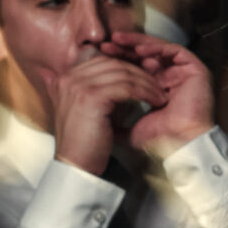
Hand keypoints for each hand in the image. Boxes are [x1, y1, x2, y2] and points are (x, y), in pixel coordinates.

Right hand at [49, 50, 163, 176]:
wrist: (76, 166)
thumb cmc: (85, 142)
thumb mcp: (88, 110)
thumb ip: (95, 91)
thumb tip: (115, 81)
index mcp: (66, 78)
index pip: (104, 62)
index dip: (128, 69)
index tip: (146, 80)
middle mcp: (69, 77)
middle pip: (113, 64)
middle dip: (140, 73)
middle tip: (159, 84)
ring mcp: (79, 85)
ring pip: (123, 74)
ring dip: (147, 83)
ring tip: (160, 94)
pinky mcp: (92, 96)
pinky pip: (127, 87)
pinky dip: (145, 92)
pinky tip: (156, 100)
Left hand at [109, 30, 214, 157]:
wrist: (179, 143)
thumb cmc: (160, 138)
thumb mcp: (131, 125)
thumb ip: (117, 121)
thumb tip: (97, 124)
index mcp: (158, 87)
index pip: (137, 67)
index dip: (119, 60)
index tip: (100, 56)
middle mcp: (172, 77)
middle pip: (146, 55)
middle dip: (125, 48)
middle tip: (107, 44)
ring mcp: (184, 72)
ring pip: (158, 49)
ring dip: (137, 43)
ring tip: (118, 41)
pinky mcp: (195, 68)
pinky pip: (174, 51)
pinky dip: (156, 48)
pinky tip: (139, 49)